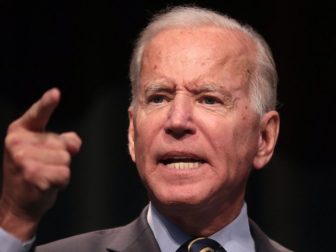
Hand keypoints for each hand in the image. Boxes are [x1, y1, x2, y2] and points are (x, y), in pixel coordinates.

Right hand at [0, 88, 80, 240]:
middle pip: (62, 143)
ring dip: (61, 170)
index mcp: (20, 132)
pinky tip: (47, 185)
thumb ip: (60, 141)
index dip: (47, 103)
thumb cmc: (32, 174)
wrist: (17, 204)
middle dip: (60, 158)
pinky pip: (65, 173)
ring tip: (44, 176)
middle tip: (44, 167)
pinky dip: (61, 182)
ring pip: (65, 158)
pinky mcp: (33, 174)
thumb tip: (73, 143)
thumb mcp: (43, 152)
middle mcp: (19, 143)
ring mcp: (24, 159)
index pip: (37, 114)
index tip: (56, 93)